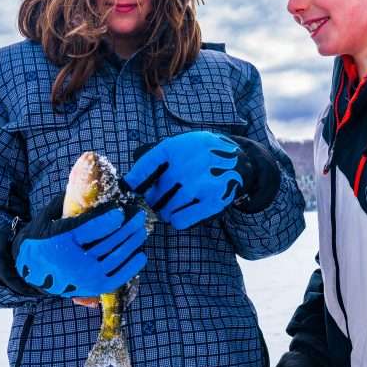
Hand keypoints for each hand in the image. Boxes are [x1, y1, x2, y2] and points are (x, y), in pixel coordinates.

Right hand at [13, 194, 147, 296]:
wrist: (29, 272)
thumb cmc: (42, 238)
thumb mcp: (48, 217)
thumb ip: (68, 202)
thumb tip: (90, 179)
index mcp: (60, 240)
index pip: (89, 228)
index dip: (107, 219)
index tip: (120, 210)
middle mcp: (73, 261)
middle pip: (107, 242)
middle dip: (126, 227)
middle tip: (140, 215)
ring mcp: (84, 277)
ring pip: (115, 258)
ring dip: (131, 243)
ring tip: (142, 230)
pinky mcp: (91, 288)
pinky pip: (116, 278)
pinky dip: (130, 267)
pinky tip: (140, 255)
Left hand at [124, 131, 246, 228]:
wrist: (238, 160)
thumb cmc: (200, 155)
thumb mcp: (179, 144)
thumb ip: (153, 157)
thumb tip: (127, 182)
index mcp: (175, 149)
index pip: (143, 169)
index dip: (132, 183)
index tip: (128, 190)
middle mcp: (185, 166)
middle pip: (153, 196)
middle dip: (153, 200)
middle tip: (158, 199)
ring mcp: (199, 185)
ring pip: (165, 211)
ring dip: (166, 211)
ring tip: (173, 205)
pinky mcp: (211, 202)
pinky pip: (180, 221)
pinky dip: (178, 219)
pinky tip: (182, 212)